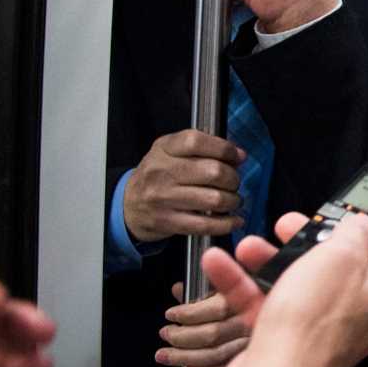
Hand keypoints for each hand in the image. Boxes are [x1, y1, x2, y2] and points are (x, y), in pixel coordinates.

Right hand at [124, 129, 244, 242]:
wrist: (128, 205)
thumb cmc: (158, 175)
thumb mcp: (171, 151)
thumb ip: (203, 147)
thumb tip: (238, 155)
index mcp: (164, 148)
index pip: (197, 142)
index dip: (224, 148)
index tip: (237, 156)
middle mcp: (162, 172)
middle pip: (213, 172)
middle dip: (233, 178)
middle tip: (233, 182)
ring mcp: (163, 198)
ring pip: (214, 199)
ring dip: (233, 201)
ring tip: (232, 200)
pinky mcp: (167, 222)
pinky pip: (205, 225)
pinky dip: (226, 224)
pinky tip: (234, 220)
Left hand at [155, 284, 249, 366]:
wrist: (283, 327)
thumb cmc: (245, 302)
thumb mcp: (227, 289)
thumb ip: (204, 290)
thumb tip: (178, 290)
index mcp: (250, 298)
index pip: (217, 307)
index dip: (190, 313)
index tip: (172, 314)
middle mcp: (253, 322)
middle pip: (213, 333)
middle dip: (182, 335)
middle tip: (166, 332)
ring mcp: (250, 344)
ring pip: (214, 354)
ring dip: (184, 356)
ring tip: (165, 354)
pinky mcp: (246, 362)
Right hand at [200, 211, 367, 366]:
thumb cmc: (310, 326)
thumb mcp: (339, 257)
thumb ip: (354, 233)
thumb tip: (362, 223)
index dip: (356, 228)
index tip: (333, 216)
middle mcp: (355, 312)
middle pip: (331, 264)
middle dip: (301, 241)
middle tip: (284, 227)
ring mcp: (320, 328)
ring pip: (294, 282)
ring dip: (266, 260)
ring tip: (247, 248)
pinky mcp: (287, 341)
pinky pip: (266, 304)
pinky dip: (243, 284)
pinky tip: (221, 266)